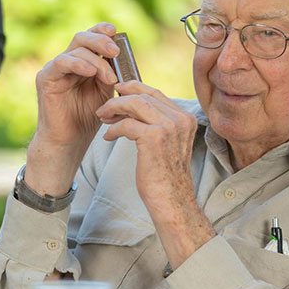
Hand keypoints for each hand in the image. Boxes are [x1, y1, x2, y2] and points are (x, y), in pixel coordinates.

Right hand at [23, 23, 121, 195]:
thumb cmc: (88, 118)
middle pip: (82, 38)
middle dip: (101, 41)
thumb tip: (125, 58)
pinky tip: (90, 71)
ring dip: (96, 60)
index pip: (90, 37)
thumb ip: (112, 73)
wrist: (70, 140)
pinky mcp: (46, 78)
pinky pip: (61, 62)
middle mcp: (67, 61)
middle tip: (116, 52)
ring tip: (109, 77)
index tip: (116, 32)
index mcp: (82, 61)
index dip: (102, 31)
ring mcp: (55, 68)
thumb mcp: (106, 92)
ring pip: (75, 49)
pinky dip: (78, 64)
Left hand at [97, 80, 214, 266]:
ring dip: (114, 109)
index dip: (134, 87)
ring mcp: (169, 127)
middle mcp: (180, 119)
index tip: (118, 90)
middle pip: (143, 95)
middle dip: (119, 98)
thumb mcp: (168, 143)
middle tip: (104, 108)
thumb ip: (158, 123)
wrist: (172, 201)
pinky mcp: (154, 138)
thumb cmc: (165, 175)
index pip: (156, 92)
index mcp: (185, 118)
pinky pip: (126, 124)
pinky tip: (107, 136)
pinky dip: (113, 129)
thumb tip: (134, 105)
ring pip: (134, 104)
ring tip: (102, 117)